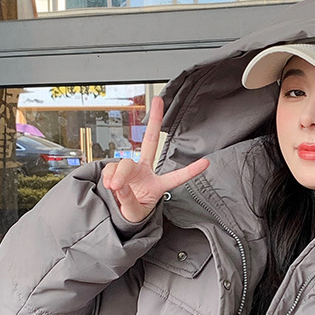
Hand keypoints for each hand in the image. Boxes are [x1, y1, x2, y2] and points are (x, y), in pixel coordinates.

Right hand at [101, 96, 208, 223]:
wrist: (119, 213)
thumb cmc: (133, 212)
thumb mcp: (134, 213)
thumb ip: (129, 200)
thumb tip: (119, 185)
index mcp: (158, 186)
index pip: (176, 177)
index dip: (190, 171)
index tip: (206, 162)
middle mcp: (146, 172)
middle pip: (151, 142)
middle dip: (154, 120)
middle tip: (158, 100)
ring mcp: (132, 169)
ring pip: (124, 163)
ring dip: (118, 175)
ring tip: (113, 188)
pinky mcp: (117, 169)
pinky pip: (110, 169)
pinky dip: (108, 177)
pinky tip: (109, 186)